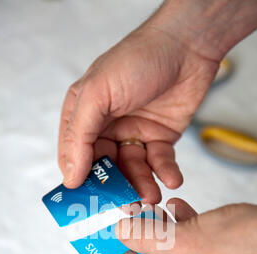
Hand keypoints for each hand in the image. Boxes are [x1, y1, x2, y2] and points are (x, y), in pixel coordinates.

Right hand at [58, 13, 219, 202]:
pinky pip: (159, 163)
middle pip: (106, 169)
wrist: (187, 45)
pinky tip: (173, 179)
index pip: (74, 156)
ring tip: (152, 196)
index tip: (90, 202)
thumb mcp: (97, 94)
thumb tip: (69, 177)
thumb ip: (80, 136)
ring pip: (133, 170)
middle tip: (128, 204)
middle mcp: (107, 127)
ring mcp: (134, 134)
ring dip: (143, 185)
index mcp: (84, 115)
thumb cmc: (137, 60)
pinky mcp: (160, 137)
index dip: (81, 179)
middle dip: (117, 187)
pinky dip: (166, 173)